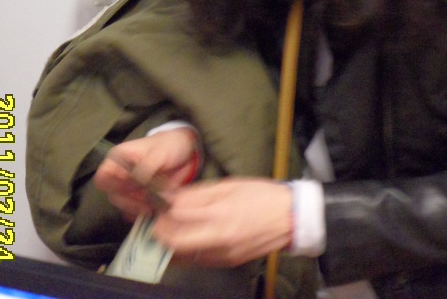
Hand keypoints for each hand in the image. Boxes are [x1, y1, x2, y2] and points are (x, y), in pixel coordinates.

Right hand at [93, 127, 198, 220]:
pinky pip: (135, 211)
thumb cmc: (169, 145)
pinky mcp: (140, 198)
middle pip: (114, 196)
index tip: (133, 188)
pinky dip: (144, 213)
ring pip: (124, 206)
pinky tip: (155, 211)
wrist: (185, 151)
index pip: (103, 178)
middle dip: (131, 201)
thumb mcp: (158, 153)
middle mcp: (119, 174)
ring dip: (139, 208)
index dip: (114, 186)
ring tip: (156, 206)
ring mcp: (129, 187)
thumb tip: (137, 184)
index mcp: (118, 158)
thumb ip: (145, 168)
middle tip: (149, 202)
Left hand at [152, 178, 292, 266]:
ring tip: (170, 228)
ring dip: (172, 243)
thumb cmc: (262, 196)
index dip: (163, 208)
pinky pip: (199, 260)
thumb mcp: (230, 185)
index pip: (179, 213)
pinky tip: (188, 238)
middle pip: (176, 241)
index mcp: (221, 212)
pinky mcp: (228, 262)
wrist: (290, 217)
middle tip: (157, 220)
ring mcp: (223, 253)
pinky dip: (188, 250)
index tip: (157, 202)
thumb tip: (175, 196)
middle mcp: (220, 236)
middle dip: (160, 231)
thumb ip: (200, 193)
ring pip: (184, 254)